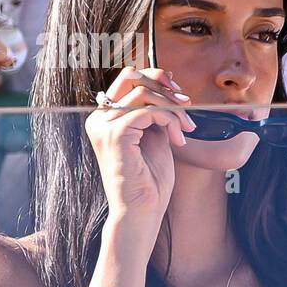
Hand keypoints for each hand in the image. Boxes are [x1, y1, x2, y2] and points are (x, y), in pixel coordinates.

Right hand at [85, 67, 194, 238]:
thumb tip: (168, 83)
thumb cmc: (150, 179)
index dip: (158, 78)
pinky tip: (178, 140)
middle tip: (187, 104)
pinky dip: (170, 121)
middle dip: (164, 85)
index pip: (128, 78)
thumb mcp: (155, 135)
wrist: (143, 210)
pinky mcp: (114, 135)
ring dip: (173, 108)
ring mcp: (104, 126)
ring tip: (186, 129)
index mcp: (105, 117)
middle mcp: (99, 118)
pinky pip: (148, 111)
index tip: (181, 95)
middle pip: (131, 76)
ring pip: (143, 93)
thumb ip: (156, 111)